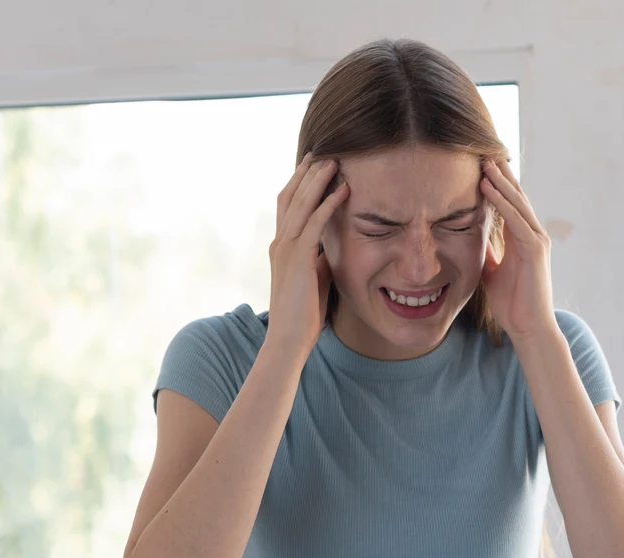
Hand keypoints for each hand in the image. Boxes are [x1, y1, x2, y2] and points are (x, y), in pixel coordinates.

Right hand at [266, 154, 349, 352]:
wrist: (289, 338)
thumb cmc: (305, 314)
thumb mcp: (315, 278)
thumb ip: (319, 258)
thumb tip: (331, 246)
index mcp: (282, 246)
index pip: (288, 205)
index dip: (299, 183)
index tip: (314, 165)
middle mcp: (280, 242)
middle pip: (290, 196)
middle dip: (307, 173)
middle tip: (323, 152)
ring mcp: (286, 249)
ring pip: (301, 204)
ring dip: (318, 180)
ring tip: (335, 161)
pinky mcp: (299, 259)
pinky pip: (315, 223)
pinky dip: (329, 204)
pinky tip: (343, 190)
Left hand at [479, 158, 558, 342]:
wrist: (528, 328)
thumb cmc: (511, 304)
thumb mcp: (492, 272)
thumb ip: (487, 254)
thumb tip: (471, 242)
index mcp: (521, 240)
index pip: (510, 205)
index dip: (497, 185)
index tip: (481, 166)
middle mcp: (532, 235)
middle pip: (516, 197)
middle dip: (501, 175)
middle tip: (485, 152)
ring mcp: (536, 241)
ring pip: (517, 203)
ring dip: (500, 181)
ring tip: (485, 161)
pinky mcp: (535, 250)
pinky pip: (516, 219)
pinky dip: (501, 202)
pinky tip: (488, 187)